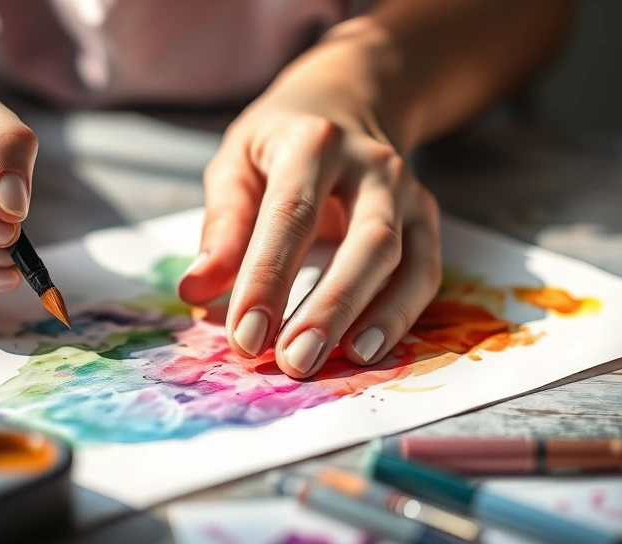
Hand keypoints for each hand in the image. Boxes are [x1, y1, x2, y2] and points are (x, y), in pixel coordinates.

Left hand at [179, 66, 440, 377]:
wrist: (347, 101)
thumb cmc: (278, 143)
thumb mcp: (236, 164)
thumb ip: (221, 226)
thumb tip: (196, 291)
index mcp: (313, 144)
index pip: (291, 215)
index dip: (268, 279)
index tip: (245, 336)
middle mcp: (372, 164)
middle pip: (364, 241)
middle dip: (330, 307)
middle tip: (294, 361)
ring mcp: (408, 192)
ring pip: (403, 261)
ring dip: (373, 319)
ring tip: (338, 364)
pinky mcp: (426, 220)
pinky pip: (424, 274)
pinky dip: (400, 317)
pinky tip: (367, 352)